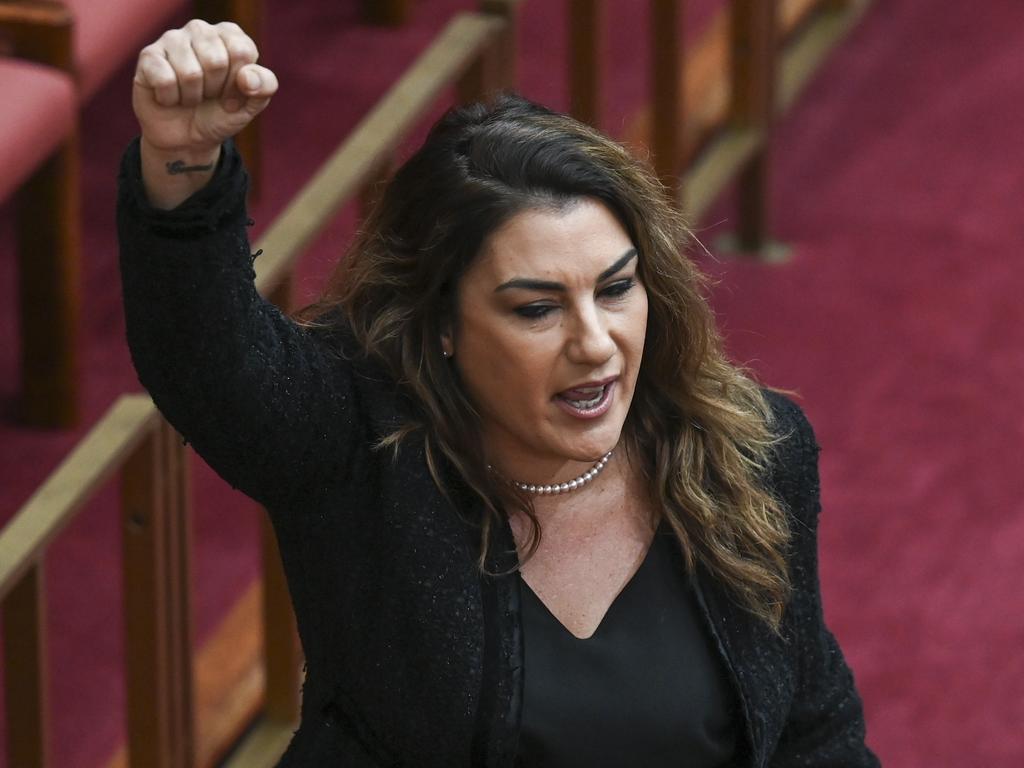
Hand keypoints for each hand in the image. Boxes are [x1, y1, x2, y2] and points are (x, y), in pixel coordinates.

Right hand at [133, 19, 277, 153]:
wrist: (188, 139)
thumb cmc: (221, 114)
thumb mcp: (251, 105)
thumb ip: (264, 87)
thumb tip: (247, 77)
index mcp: (230, 35)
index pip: (242, 51)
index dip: (240, 84)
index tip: (233, 94)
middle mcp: (200, 30)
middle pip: (216, 61)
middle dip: (216, 91)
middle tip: (209, 96)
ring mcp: (172, 40)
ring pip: (190, 73)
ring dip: (193, 97)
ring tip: (190, 97)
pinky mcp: (148, 57)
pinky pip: (165, 80)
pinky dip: (171, 99)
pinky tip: (170, 96)